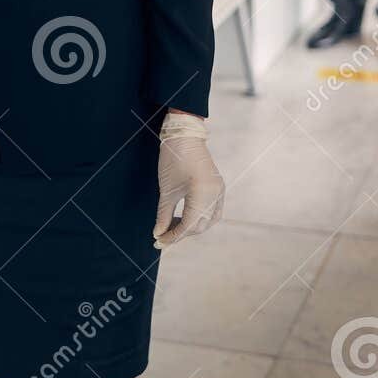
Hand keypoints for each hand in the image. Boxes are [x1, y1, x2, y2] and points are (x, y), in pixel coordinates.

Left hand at [153, 112, 224, 248]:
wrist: (185, 135)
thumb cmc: (173, 159)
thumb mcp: (166, 190)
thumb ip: (164, 214)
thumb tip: (158, 233)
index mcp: (202, 193)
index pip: (189, 225)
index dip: (173, 236)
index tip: (158, 242)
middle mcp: (215, 194)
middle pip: (200, 225)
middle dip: (182, 233)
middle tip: (163, 236)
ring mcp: (220, 190)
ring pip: (208, 220)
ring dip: (192, 227)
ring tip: (173, 228)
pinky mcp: (219, 187)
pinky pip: (213, 210)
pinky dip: (200, 218)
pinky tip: (185, 218)